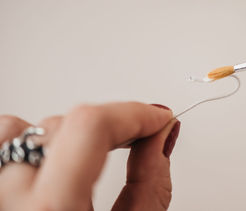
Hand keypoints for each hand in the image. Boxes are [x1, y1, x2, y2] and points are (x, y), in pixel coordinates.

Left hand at [0, 102, 179, 210]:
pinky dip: (28, 137)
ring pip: (23, 126)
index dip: (134, 113)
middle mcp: (11, 196)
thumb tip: (161, 136)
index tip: (158, 118)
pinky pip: (2, 139)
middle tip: (139, 136)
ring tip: (91, 151)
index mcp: (51, 209)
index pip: (91, 126)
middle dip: (113, 125)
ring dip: (66, 129)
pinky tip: (51, 154)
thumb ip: (150, 185)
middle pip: (65, 124)